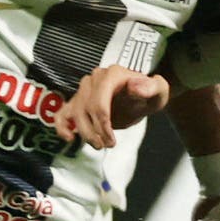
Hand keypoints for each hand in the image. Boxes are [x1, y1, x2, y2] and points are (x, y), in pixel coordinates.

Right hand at [55, 64, 171, 148]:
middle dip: (94, 131)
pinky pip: (62, 113)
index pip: (99, 102)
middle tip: (107, 145)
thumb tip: (133, 85)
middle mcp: (94, 79)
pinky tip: (68, 138)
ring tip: (98, 145)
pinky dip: (61, 126)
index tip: (112, 140)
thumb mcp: (158, 90)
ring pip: (74, 113)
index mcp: (112, 75)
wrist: (142, 97)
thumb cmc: (150, 93)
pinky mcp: (78, 102)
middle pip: (85, 109)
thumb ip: (150, 87)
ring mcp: (83, 90)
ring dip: (84, 133)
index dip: (102, 124)